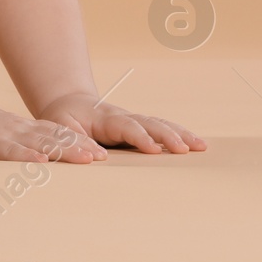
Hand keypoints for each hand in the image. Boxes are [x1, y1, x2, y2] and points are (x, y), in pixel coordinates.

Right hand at [0, 99, 106, 162]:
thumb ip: (11, 144)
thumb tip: (32, 157)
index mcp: (18, 129)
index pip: (53, 133)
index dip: (76, 140)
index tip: (97, 150)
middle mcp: (17, 131)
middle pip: (54, 138)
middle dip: (80, 146)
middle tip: (103, 156)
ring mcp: (4, 138)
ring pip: (40, 144)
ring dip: (65, 151)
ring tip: (87, 159)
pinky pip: (12, 153)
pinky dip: (28, 158)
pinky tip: (44, 164)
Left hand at [37, 94, 206, 154]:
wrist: (69, 104)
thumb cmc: (63, 119)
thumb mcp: (59, 127)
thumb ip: (73, 139)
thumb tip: (96, 156)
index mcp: (105, 118)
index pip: (126, 126)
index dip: (139, 137)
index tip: (153, 150)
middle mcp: (124, 117)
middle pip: (149, 123)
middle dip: (167, 135)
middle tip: (184, 149)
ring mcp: (134, 122)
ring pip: (160, 124)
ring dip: (180, 134)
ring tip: (201, 146)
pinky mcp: (140, 129)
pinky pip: (162, 129)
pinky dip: (180, 135)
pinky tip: (197, 145)